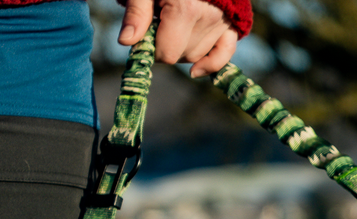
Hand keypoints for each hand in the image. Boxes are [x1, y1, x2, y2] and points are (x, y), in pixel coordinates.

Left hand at [118, 0, 238, 78]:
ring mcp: (221, 23)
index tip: (142, 37)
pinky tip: (195, 71)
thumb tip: (126, 42)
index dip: (151, 49)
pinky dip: (211, 63)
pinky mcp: (230, 25)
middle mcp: (207, 18)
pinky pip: (224, 52)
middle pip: (182, 55)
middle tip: (154, 30)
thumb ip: (137, 14)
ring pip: (197, 55)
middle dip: (165, 48)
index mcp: (186, 9)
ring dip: (181, 50)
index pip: (167, 52)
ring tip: (171, 28)